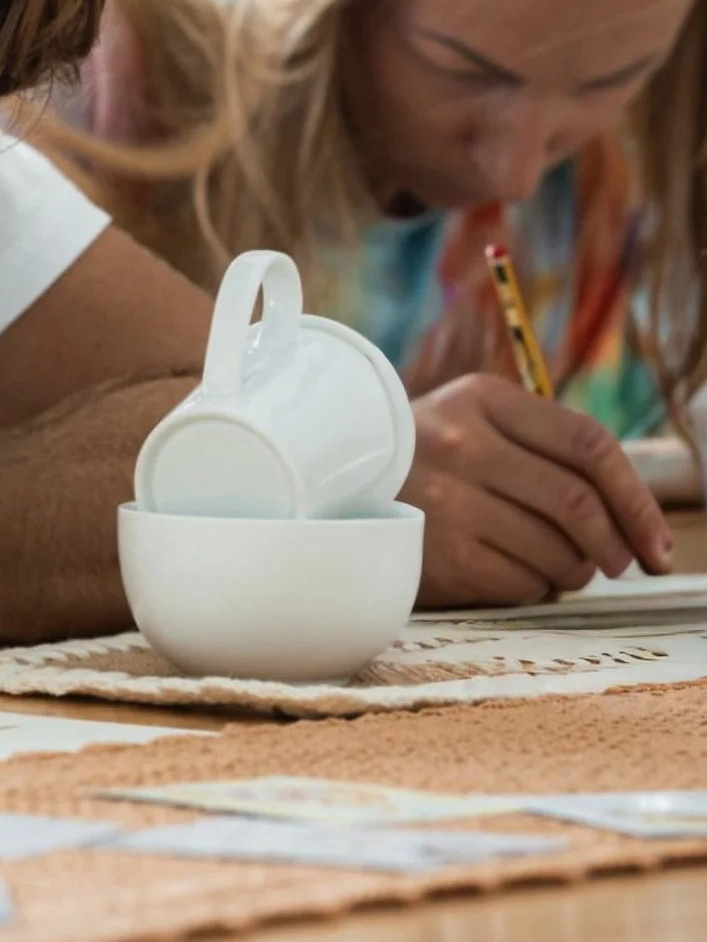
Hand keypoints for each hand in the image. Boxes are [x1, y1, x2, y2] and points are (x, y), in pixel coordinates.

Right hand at [399, 373, 675, 607]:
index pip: (588, 444)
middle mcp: (462, 444)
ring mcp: (447, 501)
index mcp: (481, 400)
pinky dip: (532, 588)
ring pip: (558, 552)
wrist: (328, 485)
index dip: (637, 498)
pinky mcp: (437, 554)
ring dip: (573, 571)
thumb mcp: (470, 424)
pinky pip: (522, 584)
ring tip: (555, 566)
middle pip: (579, 504)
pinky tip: (508, 572)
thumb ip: (542, 449)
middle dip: (616, 545)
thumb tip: (633, 518)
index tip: (658, 541)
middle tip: (620, 563)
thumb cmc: (422, 461)